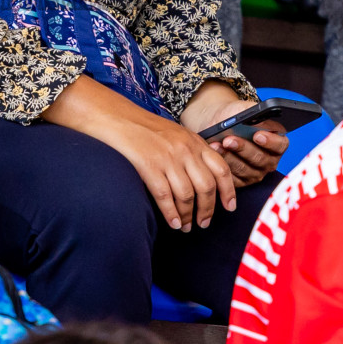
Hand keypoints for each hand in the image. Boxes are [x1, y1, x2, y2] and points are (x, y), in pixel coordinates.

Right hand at [43, 76, 235, 230]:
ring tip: (185, 227)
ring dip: (188, 216)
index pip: (221, 168)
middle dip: (208, 209)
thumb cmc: (141, 127)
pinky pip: (165, 196)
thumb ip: (189, 151)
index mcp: (193, 140)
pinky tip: (172, 223)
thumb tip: (202, 177)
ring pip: (187, 195)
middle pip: (206, 186)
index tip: (229, 207)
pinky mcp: (148, 165)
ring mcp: (166, 157)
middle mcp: (184, 149)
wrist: (113, 116)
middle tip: (203, 223)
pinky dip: (171, 214)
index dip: (228, 191)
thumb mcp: (173, 133)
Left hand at [181, 81, 286, 187]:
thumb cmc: (234, 115)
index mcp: (277, 142)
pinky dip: (222, 167)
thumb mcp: (243, 109)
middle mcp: (269, 160)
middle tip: (228, 140)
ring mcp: (256, 173)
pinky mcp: (241, 181)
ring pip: (245, 169)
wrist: (217, 125)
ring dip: (229, 157)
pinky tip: (213, 157)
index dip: (270, 141)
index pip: (280, 145)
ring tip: (217, 145)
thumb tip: (259, 115)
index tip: (257, 135)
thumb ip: (253, 111)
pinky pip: (233, 179)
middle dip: (243, 148)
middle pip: (260, 159)